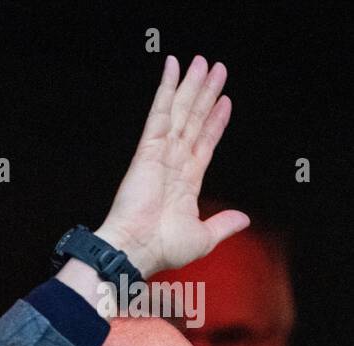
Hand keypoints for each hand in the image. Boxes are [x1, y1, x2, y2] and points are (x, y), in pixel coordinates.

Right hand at [97, 55, 249, 276]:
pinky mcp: (148, 150)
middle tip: (215, 69)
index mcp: (185, 183)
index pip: (204, 143)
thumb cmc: (160, 249)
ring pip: (179, 111)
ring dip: (190, 85)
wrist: (135, 250)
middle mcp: (172, 164)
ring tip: (201, 62)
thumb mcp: (203, 238)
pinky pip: (159, 114)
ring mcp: (160, 154)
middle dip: (205, 94)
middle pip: (193, 120)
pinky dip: (165, 90)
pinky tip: (172, 69)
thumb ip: (223, 224)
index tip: (224, 102)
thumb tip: (243, 219)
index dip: (215, 122)